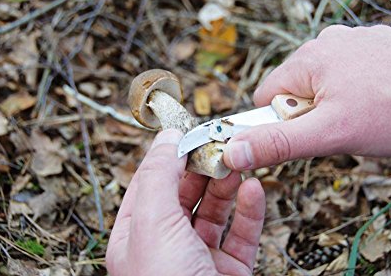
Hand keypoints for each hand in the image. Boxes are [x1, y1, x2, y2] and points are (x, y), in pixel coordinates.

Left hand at [106, 129, 264, 275]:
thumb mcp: (154, 225)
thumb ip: (160, 177)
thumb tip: (166, 138)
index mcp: (136, 236)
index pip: (150, 182)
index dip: (169, 154)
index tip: (189, 129)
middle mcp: (166, 246)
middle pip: (185, 193)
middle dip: (204, 166)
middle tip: (222, 142)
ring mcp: (199, 259)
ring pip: (216, 211)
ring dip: (228, 184)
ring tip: (240, 161)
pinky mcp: (230, 271)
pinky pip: (242, 233)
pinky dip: (250, 210)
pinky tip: (254, 190)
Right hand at [224, 25, 390, 169]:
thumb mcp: (330, 134)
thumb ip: (279, 142)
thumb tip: (235, 151)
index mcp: (307, 58)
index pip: (265, 95)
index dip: (281, 122)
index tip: (310, 133)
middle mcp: (326, 41)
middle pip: (294, 89)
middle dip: (311, 114)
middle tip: (343, 127)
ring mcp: (352, 39)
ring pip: (322, 83)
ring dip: (334, 103)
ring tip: (366, 115)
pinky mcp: (373, 44)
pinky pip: (348, 72)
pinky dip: (355, 89)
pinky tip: (379, 100)